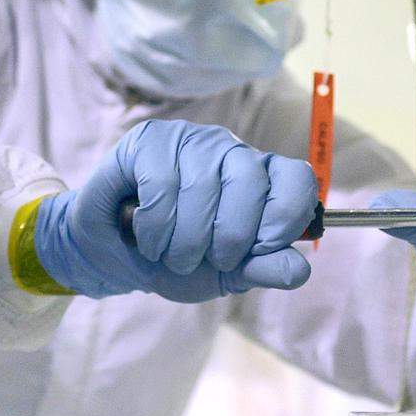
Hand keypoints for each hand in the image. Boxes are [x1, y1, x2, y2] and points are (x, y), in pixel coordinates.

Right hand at [33, 119, 316, 301]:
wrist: (115, 257)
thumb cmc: (177, 259)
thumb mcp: (225, 274)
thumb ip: (262, 268)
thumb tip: (299, 270)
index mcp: (260, 179)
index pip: (297, 180)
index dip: (285, 218)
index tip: (260, 249)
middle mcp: (231, 151)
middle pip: (250, 180)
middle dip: (230, 236)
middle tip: (208, 258)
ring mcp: (190, 140)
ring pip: (201, 185)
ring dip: (185, 240)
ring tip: (172, 255)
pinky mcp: (149, 141)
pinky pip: (161, 184)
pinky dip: (155, 225)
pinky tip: (148, 237)